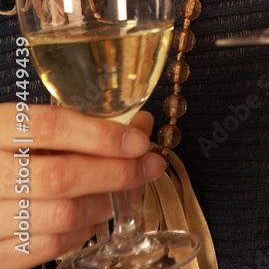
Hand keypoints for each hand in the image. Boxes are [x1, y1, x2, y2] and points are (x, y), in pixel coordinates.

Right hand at [0, 105, 164, 268]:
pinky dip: (79, 233)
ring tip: (129, 192)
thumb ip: (70, 124)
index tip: (138, 140)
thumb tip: (137, 126)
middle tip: (149, 166)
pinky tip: (95, 217)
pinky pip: (44, 248)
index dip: (99, 133)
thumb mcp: (21, 125)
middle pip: (60, 175)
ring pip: (60, 216)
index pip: (50, 126)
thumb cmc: (3, 149)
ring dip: (105, 205)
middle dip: (115, 172)